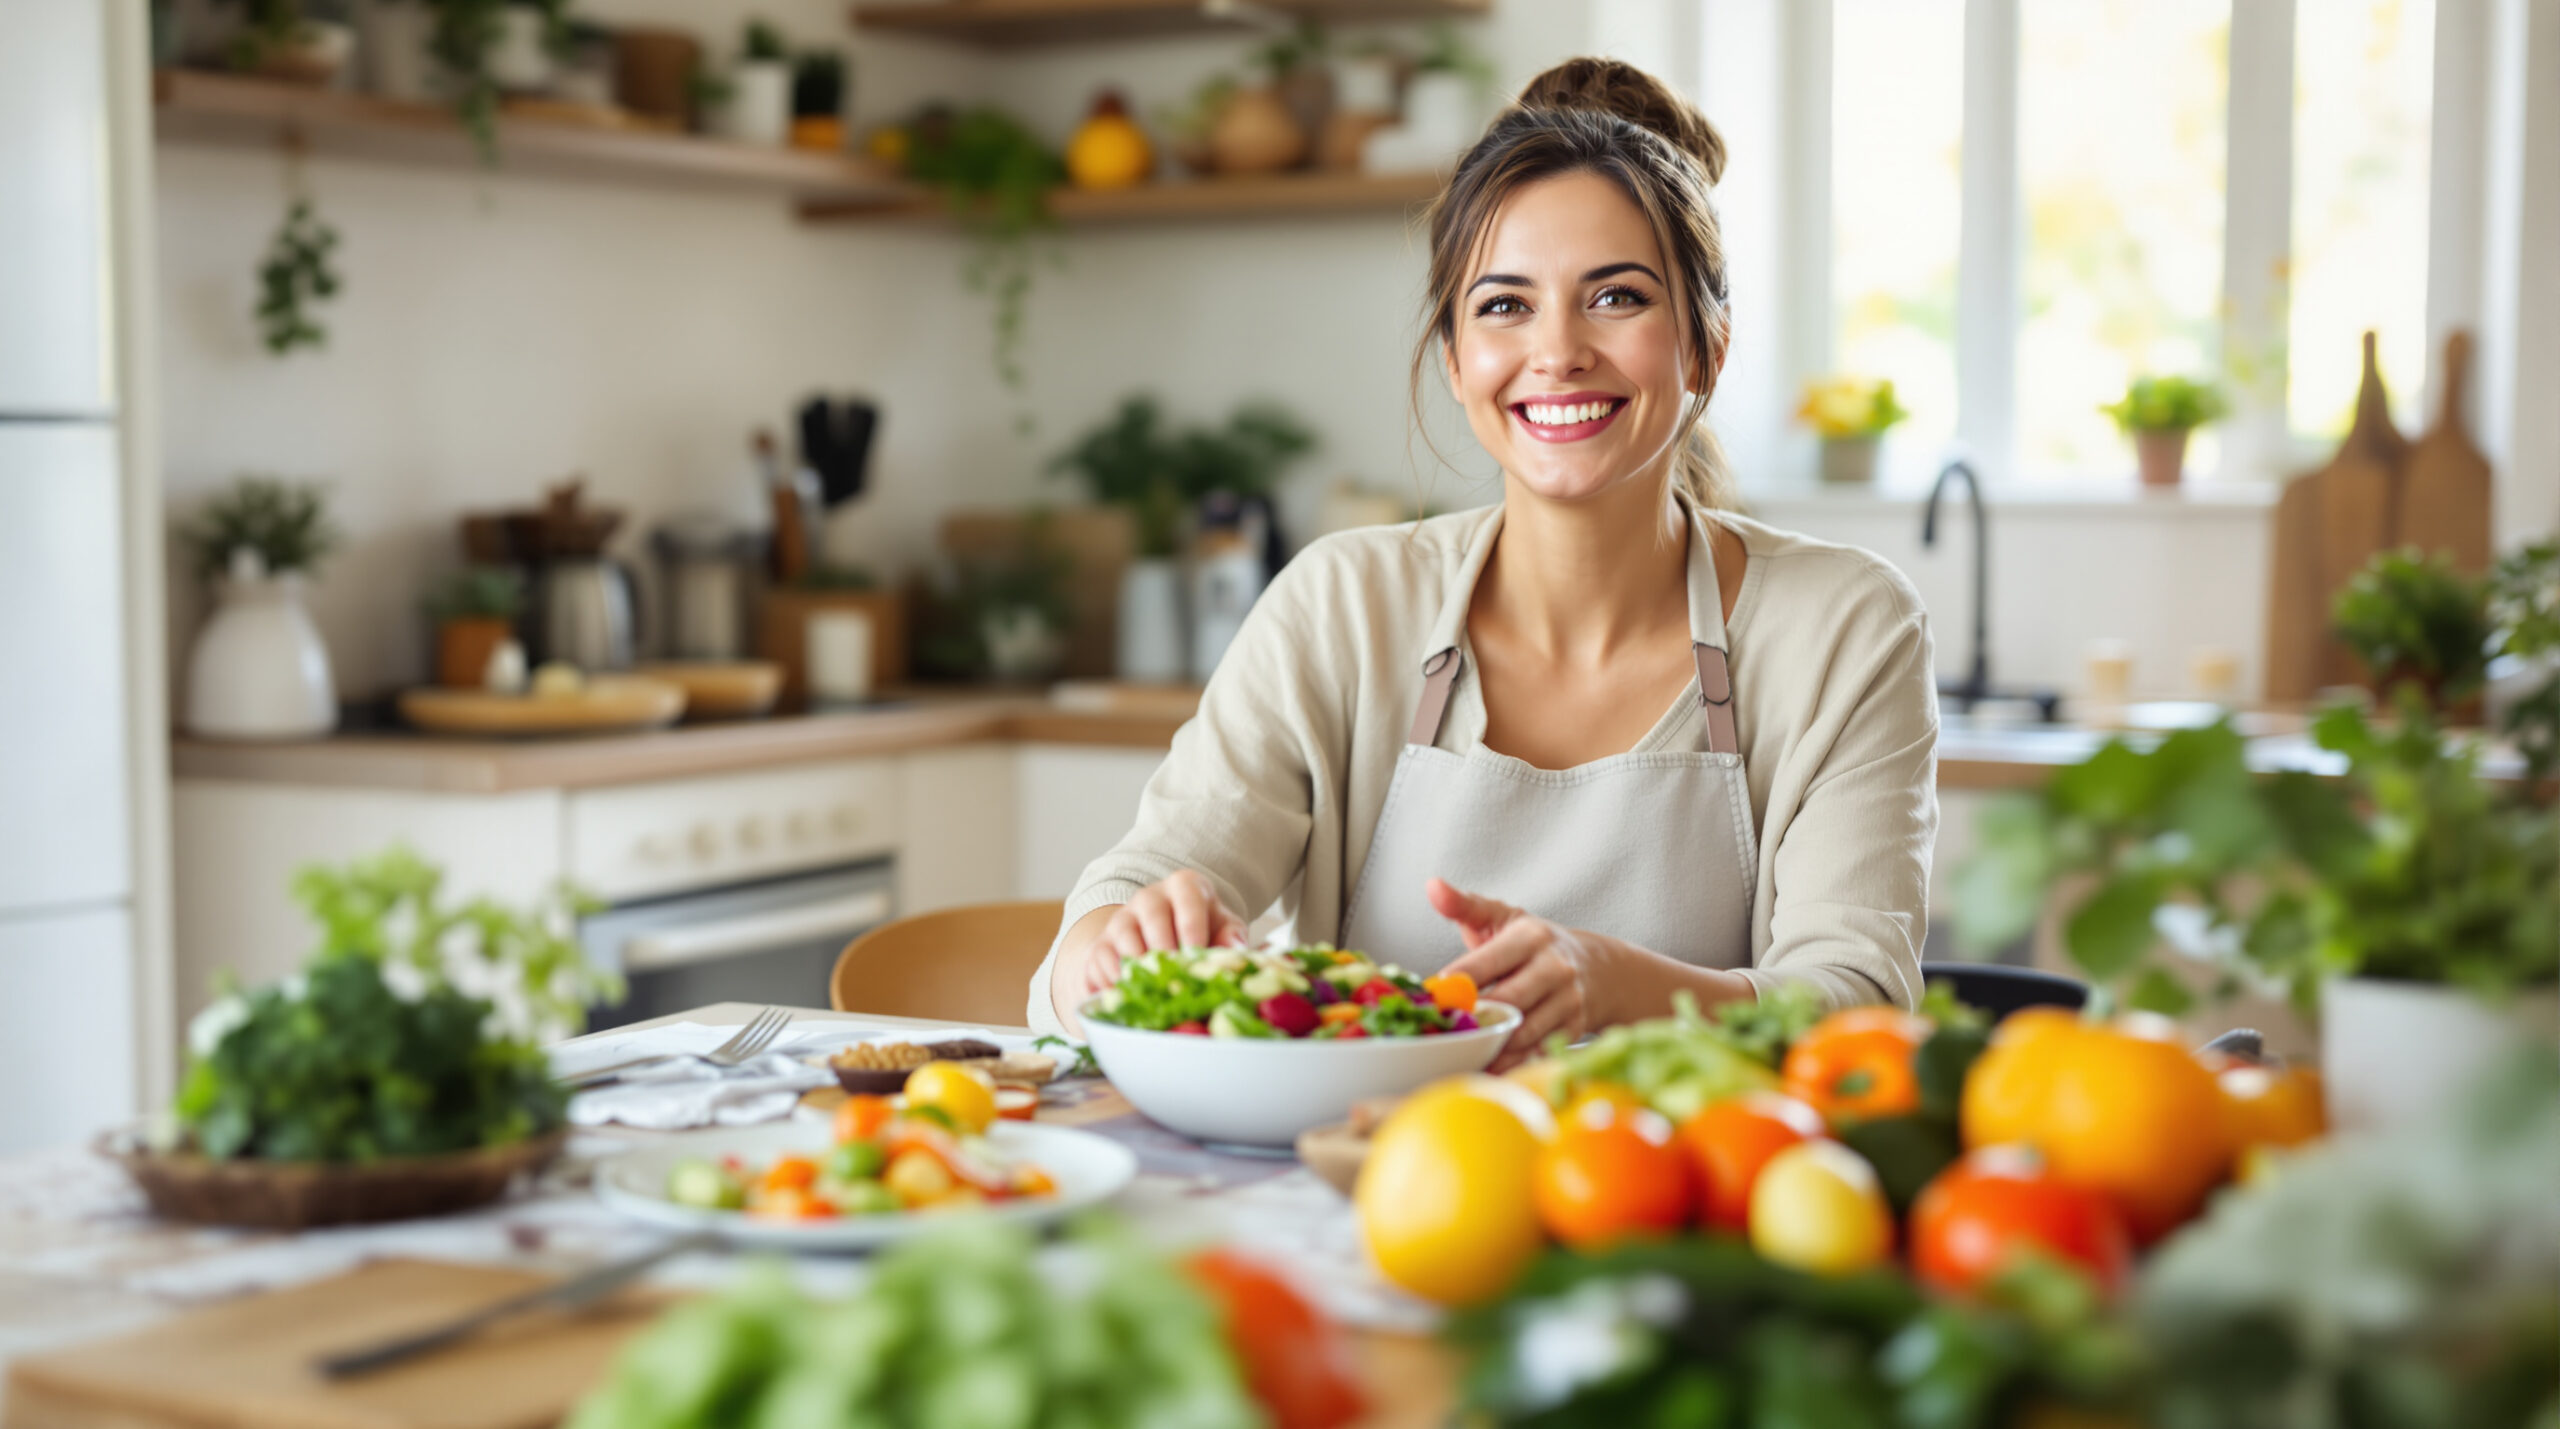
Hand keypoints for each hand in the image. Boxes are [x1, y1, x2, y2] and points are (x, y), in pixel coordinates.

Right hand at [1074, 870, 1247, 997]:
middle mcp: (1149, 898)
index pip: (1187, 893)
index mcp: (1184, 887)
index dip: (1190, 922)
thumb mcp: (1223, 928)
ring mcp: (1122, 919)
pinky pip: (1100, 959)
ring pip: (1122, 935)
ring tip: (1151, 988)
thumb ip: (1232, 936)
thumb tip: (1236, 950)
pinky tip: (1127, 997)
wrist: (1164, 940)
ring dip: (1137, 964)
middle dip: (1162, 945)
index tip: (1194, 949)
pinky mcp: (1101, 944)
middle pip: (1151, 913)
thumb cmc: (1201, 932)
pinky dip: (1111, 980)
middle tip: (1173, 973)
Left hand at [1428, 878, 1615, 1072]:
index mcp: (1531, 937)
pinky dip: (1508, 1065)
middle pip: (1505, 1002)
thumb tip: (1433, 886)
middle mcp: (1554, 969)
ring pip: (1520, 1034)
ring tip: (1455, 1053)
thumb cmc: (1536, 943)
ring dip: (1487, 1047)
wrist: (1597, 970)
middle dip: (1470, 1018)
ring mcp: (1567, 1003)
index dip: (1455, 981)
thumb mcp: (1503, 917)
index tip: (1430, 994)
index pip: (1486, 962)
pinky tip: (1484, 1067)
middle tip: (1438, 1029)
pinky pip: (1534, 1054)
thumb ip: (1464, 905)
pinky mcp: (1572, 1031)